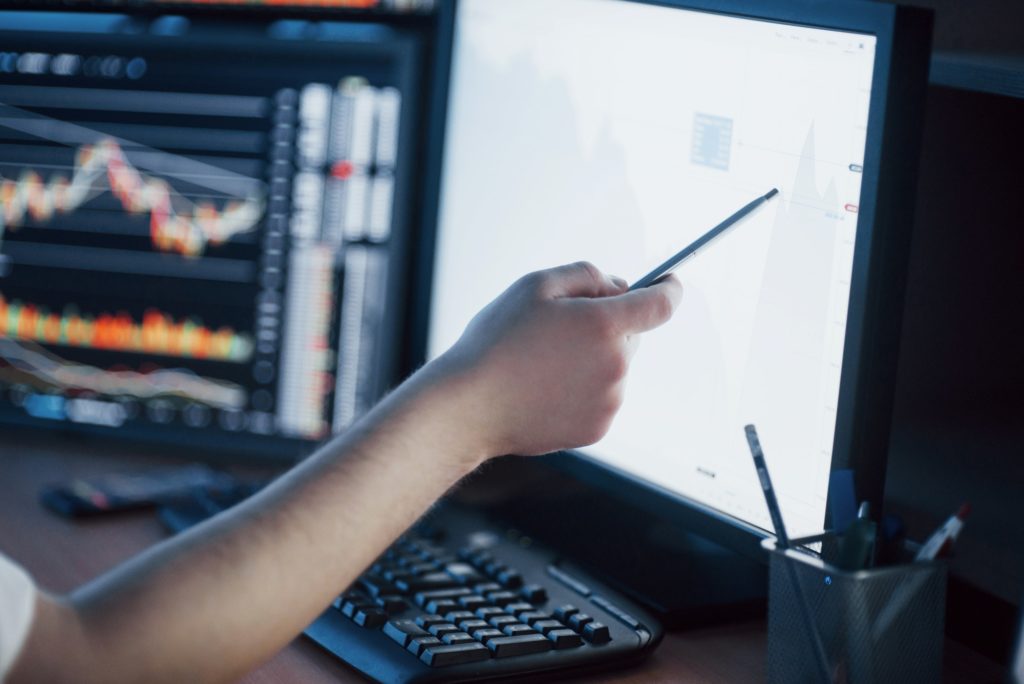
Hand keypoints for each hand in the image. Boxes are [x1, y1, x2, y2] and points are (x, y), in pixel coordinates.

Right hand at [435, 261, 681, 458]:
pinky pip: (601, 398)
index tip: (671, 283)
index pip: (660, 304)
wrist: (470, 406)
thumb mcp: (535, 286)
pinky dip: (583, 390)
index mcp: (604, 325)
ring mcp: (609, 401)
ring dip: (592, 360)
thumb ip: (586, 275)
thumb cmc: (497, 342)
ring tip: (543, 364)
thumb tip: (618, 287)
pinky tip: (546, 389)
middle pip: (631, 336)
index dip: (669, 289)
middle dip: (607, 326)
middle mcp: (616, 365)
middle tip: (560, 329)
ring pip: (614, 369)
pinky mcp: (597, 428)